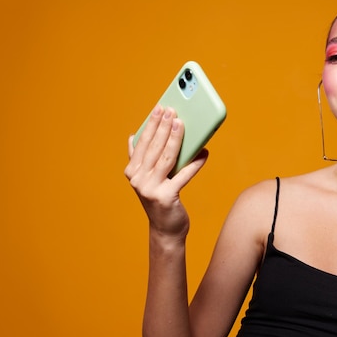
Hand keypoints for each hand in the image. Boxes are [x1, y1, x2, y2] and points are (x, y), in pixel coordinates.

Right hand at [124, 105, 208, 239]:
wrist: (165, 229)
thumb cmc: (160, 198)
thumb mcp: (147, 177)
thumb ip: (141, 158)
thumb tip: (134, 135)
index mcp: (132, 171)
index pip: (143, 142)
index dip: (151, 124)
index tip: (160, 108)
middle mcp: (138, 179)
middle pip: (154, 147)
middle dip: (163, 126)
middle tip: (173, 110)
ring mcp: (150, 189)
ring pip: (166, 158)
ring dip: (175, 139)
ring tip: (182, 124)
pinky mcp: (166, 197)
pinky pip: (183, 175)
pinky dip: (194, 163)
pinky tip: (203, 152)